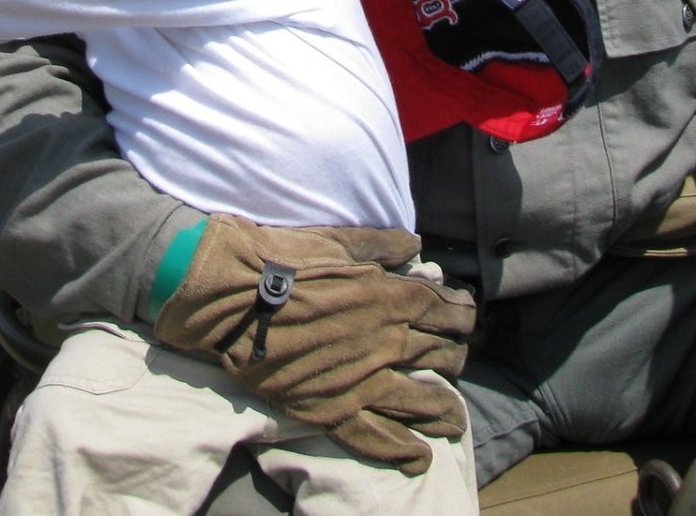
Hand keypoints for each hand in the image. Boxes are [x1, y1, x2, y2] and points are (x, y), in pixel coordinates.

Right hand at [153, 214, 477, 474]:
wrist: (227, 296)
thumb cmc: (280, 258)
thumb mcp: (336, 238)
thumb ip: (382, 244)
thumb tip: (417, 245)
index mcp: (388, 296)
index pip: (445, 309)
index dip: (463, 314)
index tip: (468, 317)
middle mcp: (384, 342)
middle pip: (439, 354)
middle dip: (454, 356)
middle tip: (456, 358)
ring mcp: (359, 382)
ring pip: (420, 402)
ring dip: (444, 410)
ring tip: (454, 418)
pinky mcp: (330, 409)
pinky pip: (375, 438)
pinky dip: (401, 451)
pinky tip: (419, 458)